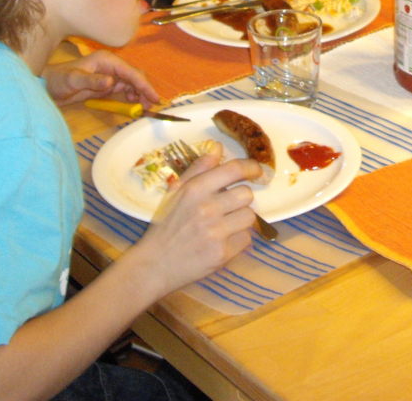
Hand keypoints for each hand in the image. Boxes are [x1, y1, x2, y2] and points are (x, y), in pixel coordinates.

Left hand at [41, 51, 155, 107]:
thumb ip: (92, 80)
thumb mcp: (73, 80)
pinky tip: (133, 103)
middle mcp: (111, 66)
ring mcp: (110, 75)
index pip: (130, 72)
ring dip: (140, 94)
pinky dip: (132, 96)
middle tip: (150, 106)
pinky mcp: (107, 85)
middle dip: (144, 89)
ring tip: (143, 107)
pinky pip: (125, 89)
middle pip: (135, 76)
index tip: (153, 97)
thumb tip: (111, 82)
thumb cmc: (59, 80)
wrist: (48, 87)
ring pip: (132, 83)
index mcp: (107, 60)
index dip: (143, 84)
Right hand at [135, 154, 260, 293]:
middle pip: (247, 194)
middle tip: (228, 207)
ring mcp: (215, 232)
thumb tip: (218, 147)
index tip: (256, 170)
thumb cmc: (166, 226)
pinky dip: (238, 240)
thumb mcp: (176, 192)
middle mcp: (207, 209)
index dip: (251, 167)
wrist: (155, 264)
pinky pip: (246, 239)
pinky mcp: (222, 254)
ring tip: (224, 225)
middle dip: (240, 200)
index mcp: (195, 190)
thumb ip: (199, 168)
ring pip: (249, 216)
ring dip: (240, 220)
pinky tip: (222, 241)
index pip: (234, 169)